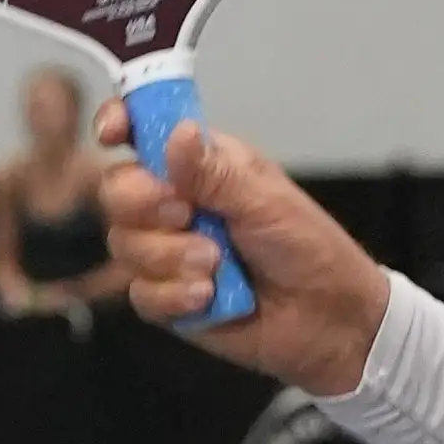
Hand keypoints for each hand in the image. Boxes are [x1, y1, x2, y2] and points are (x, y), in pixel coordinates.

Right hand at [96, 100, 394, 393]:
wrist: (331, 319)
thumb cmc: (310, 249)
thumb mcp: (268, 201)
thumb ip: (216, 173)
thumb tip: (178, 132)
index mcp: (202, 166)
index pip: (141, 132)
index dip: (118, 124)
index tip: (113, 134)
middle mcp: (177, 203)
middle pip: (116, 189)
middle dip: (144, 202)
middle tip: (186, 213)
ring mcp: (167, 252)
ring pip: (123, 243)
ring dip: (171, 255)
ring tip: (219, 264)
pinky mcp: (168, 299)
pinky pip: (141, 293)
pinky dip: (175, 295)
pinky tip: (210, 297)